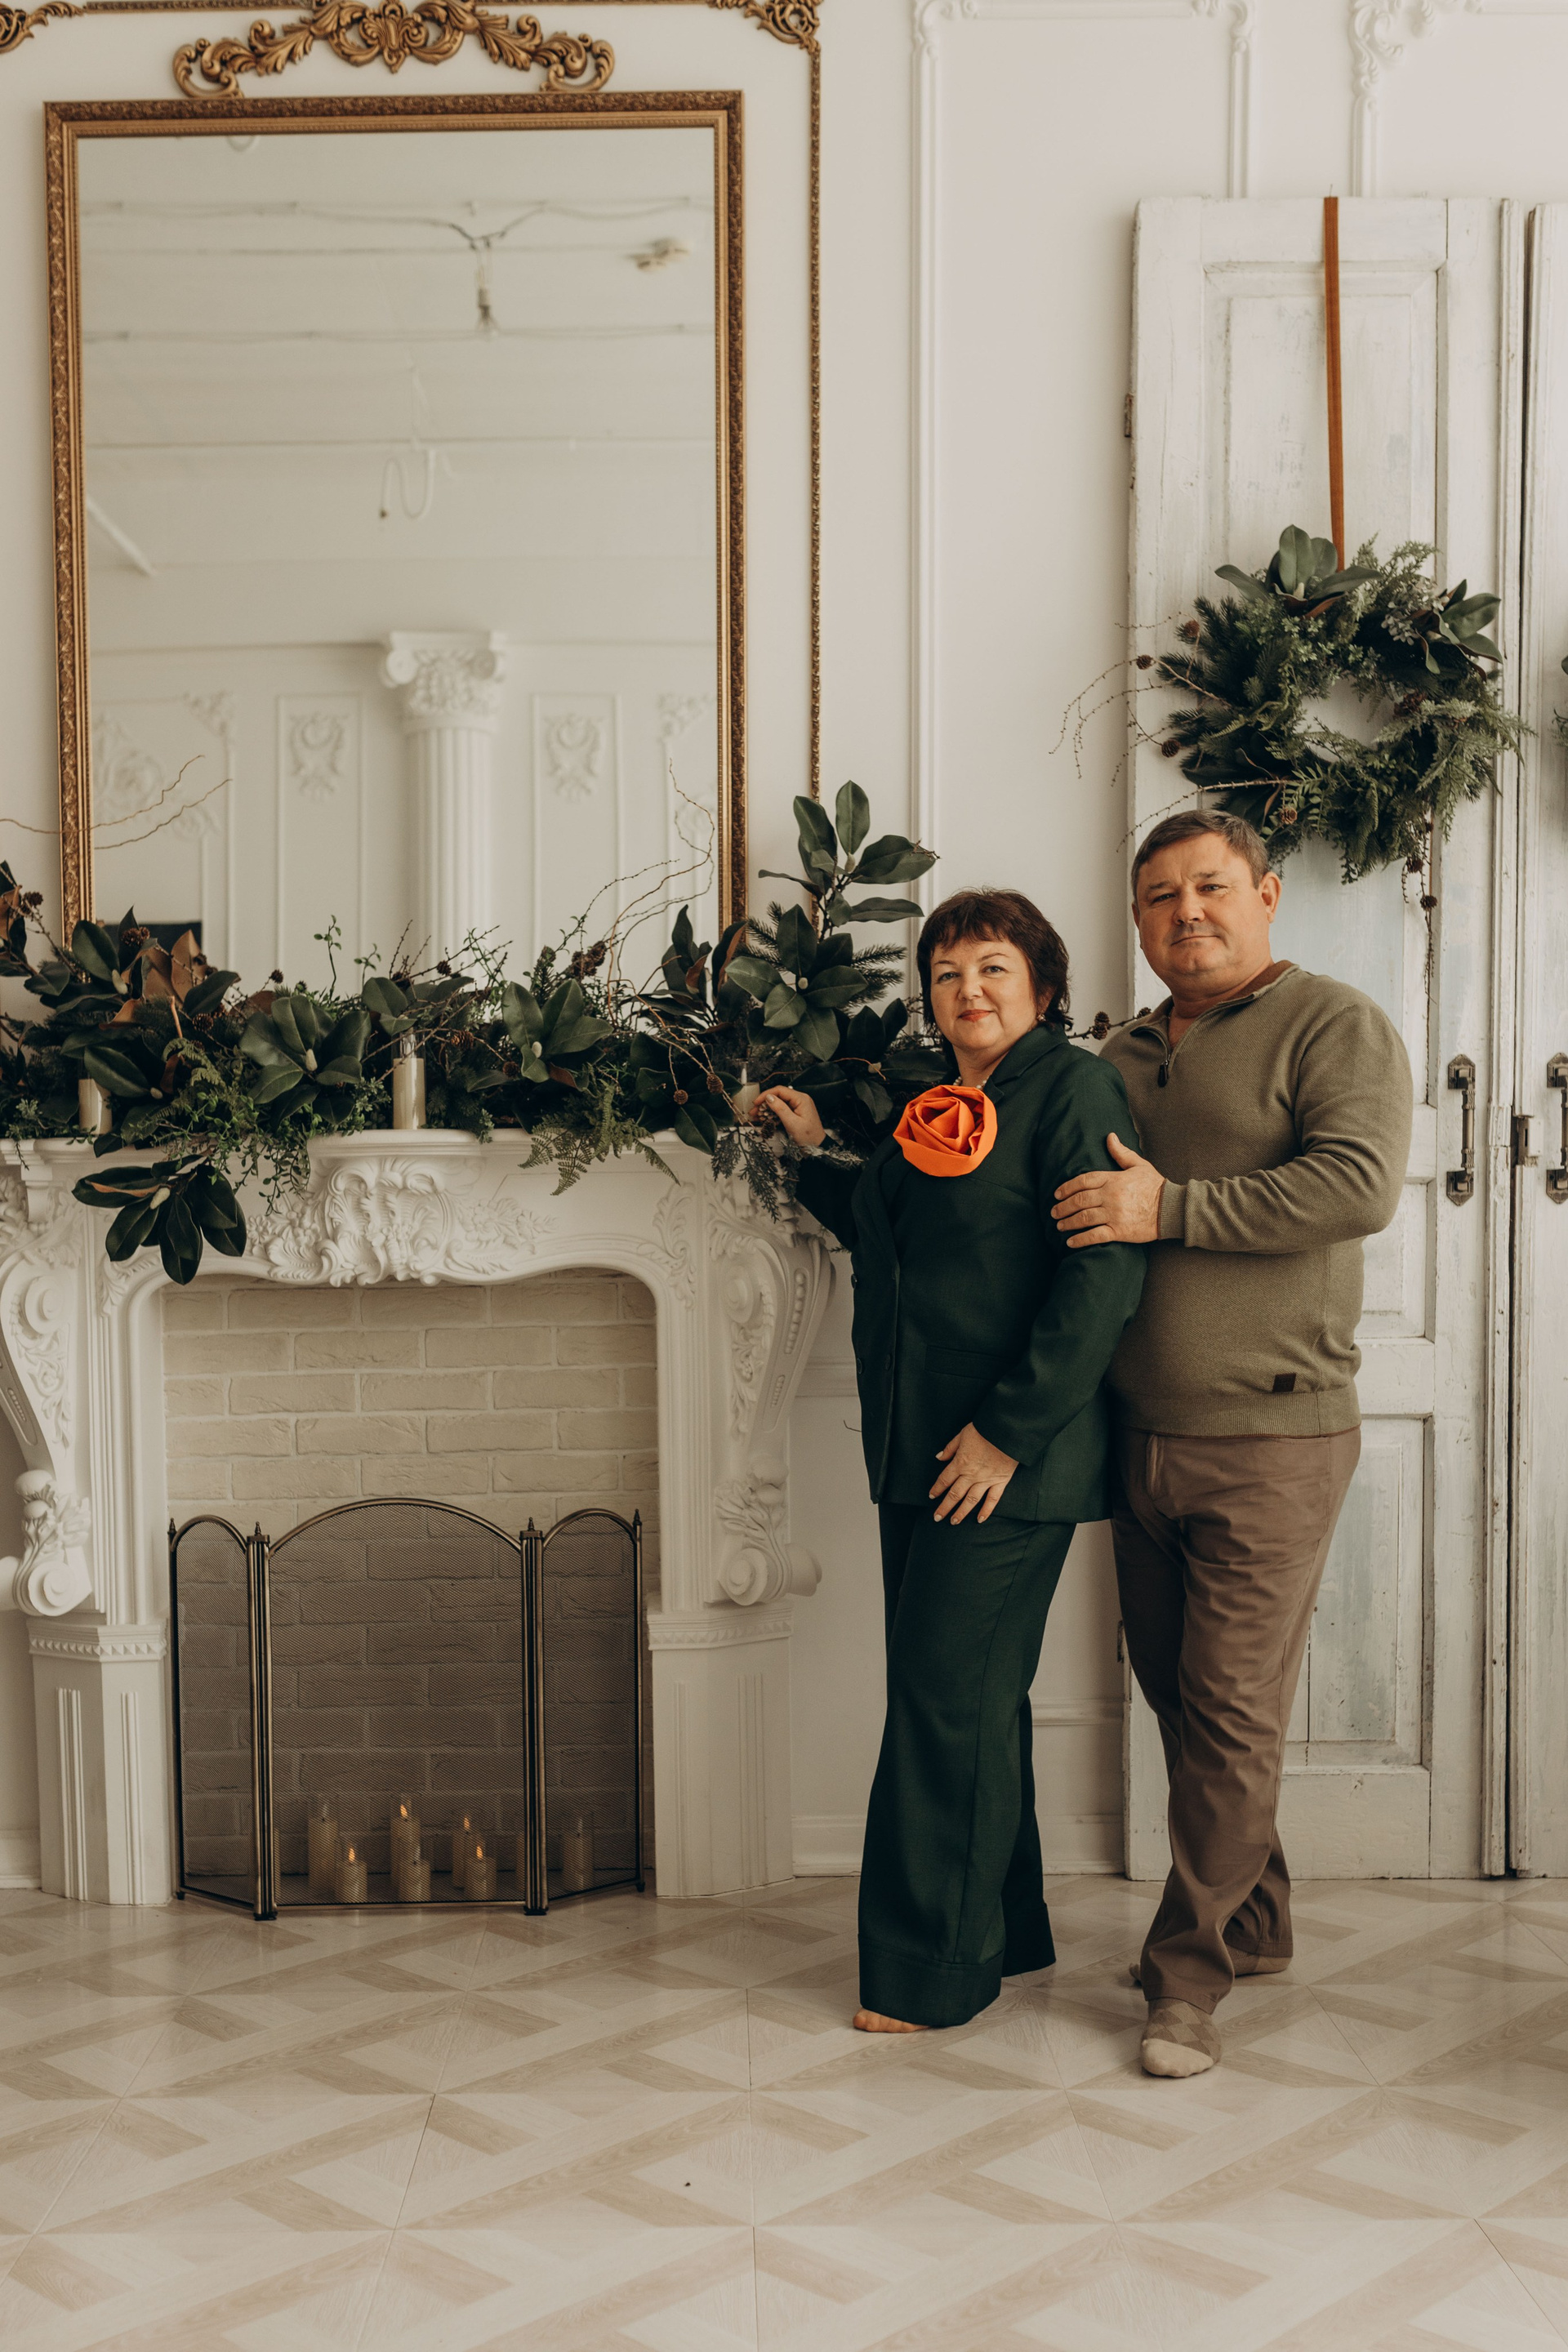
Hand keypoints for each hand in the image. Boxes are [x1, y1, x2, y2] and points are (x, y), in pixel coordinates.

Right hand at [753, 1086, 825, 1150]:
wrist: (817, 1147)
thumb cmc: (809, 1137)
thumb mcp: (792, 1123)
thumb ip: (780, 1108)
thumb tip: (769, 1097)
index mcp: (801, 1099)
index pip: (780, 1090)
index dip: (766, 1095)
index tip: (756, 1102)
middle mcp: (800, 1100)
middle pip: (778, 1096)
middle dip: (764, 1103)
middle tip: (754, 1111)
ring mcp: (798, 1106)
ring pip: (779, 1103)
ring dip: (767, 1109)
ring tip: (757, 1115)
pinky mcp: (795, 1112)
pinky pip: (782, 1109)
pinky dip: (773, 1113)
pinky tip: (765, 1118)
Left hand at [930, 1422, 1017, 1524]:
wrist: (1007, 1431)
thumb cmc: (984, 1430)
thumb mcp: (962, 1434)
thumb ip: (950, 1448)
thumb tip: (939, 1457)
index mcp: (960, 1463)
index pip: (944, 1480)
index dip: (936, 1489)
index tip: (931, 1496)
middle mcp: (971, 1475)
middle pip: (954, 1494)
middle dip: (944, 1507)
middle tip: (937, 1517)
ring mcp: (986, 1480)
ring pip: (971, 1500)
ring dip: (961, 1513)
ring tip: (954, 1522)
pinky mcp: (1000, 1482)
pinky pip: (992, 1499)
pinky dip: (986, 1511)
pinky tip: (980, 1519)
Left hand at [1050, 1132, 1164, 1247]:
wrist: (1171, 1208)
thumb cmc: (1155, 1186)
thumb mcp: (1139, 1165)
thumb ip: (1121, 1153)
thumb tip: (1109, 1136)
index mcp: (1113, 1179)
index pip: (1084, 1181)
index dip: (1067, 1187)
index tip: (1057, 1194)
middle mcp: (1110, 1196)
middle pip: (1080, 1200)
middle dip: (1063, 1206)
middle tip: (1054, 1212)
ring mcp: (1114, 1214)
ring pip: (1084, 1218)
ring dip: (1068, 1223)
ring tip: (1059, 1226)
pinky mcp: (1119, 1231)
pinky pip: (1095, 1236)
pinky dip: (1081, 1240)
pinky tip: (1070, 1243)